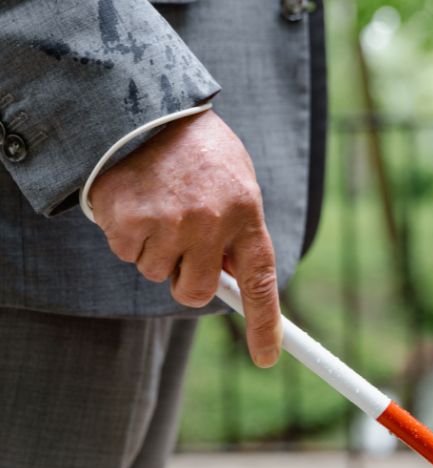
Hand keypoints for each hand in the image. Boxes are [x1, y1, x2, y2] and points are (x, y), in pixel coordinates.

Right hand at [89, 109, 281, 366]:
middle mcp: (209, 224)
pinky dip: (129, 235)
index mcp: (245, 213)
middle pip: (194, 292)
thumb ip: (238, 232)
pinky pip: (126, 254)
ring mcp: (168, 224)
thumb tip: (232, 280)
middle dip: (186, 277)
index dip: (265, 324)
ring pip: (155, 274)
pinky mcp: (129, 222)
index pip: (260, 282)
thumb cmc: (199, 152)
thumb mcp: (236, 184)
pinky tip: (138, 202)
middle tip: (182, 243)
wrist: (149, 107)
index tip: (267, 356)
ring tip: (160, 206)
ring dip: (156, 250)